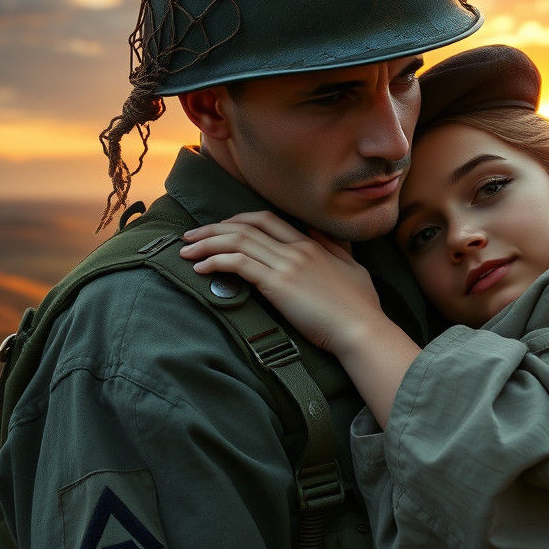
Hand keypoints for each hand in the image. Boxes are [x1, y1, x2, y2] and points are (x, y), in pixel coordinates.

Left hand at [179, 211, 384, 353]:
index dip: (239, 220)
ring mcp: (287, 265)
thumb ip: (335, 249)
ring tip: (186, 251)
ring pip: (238, 241)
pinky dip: (215, 262)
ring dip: (207, 244)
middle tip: (191, 236)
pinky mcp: (278, 285)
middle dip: (214, 228)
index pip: (268, 220)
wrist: (362, 329)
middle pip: (246, 226)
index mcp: (312, 244)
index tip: (220, 227)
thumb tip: (320, 233)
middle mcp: (296, 249)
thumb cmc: (362, 306)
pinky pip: (238, 264)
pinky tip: (200, 268)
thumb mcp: (353, 268)